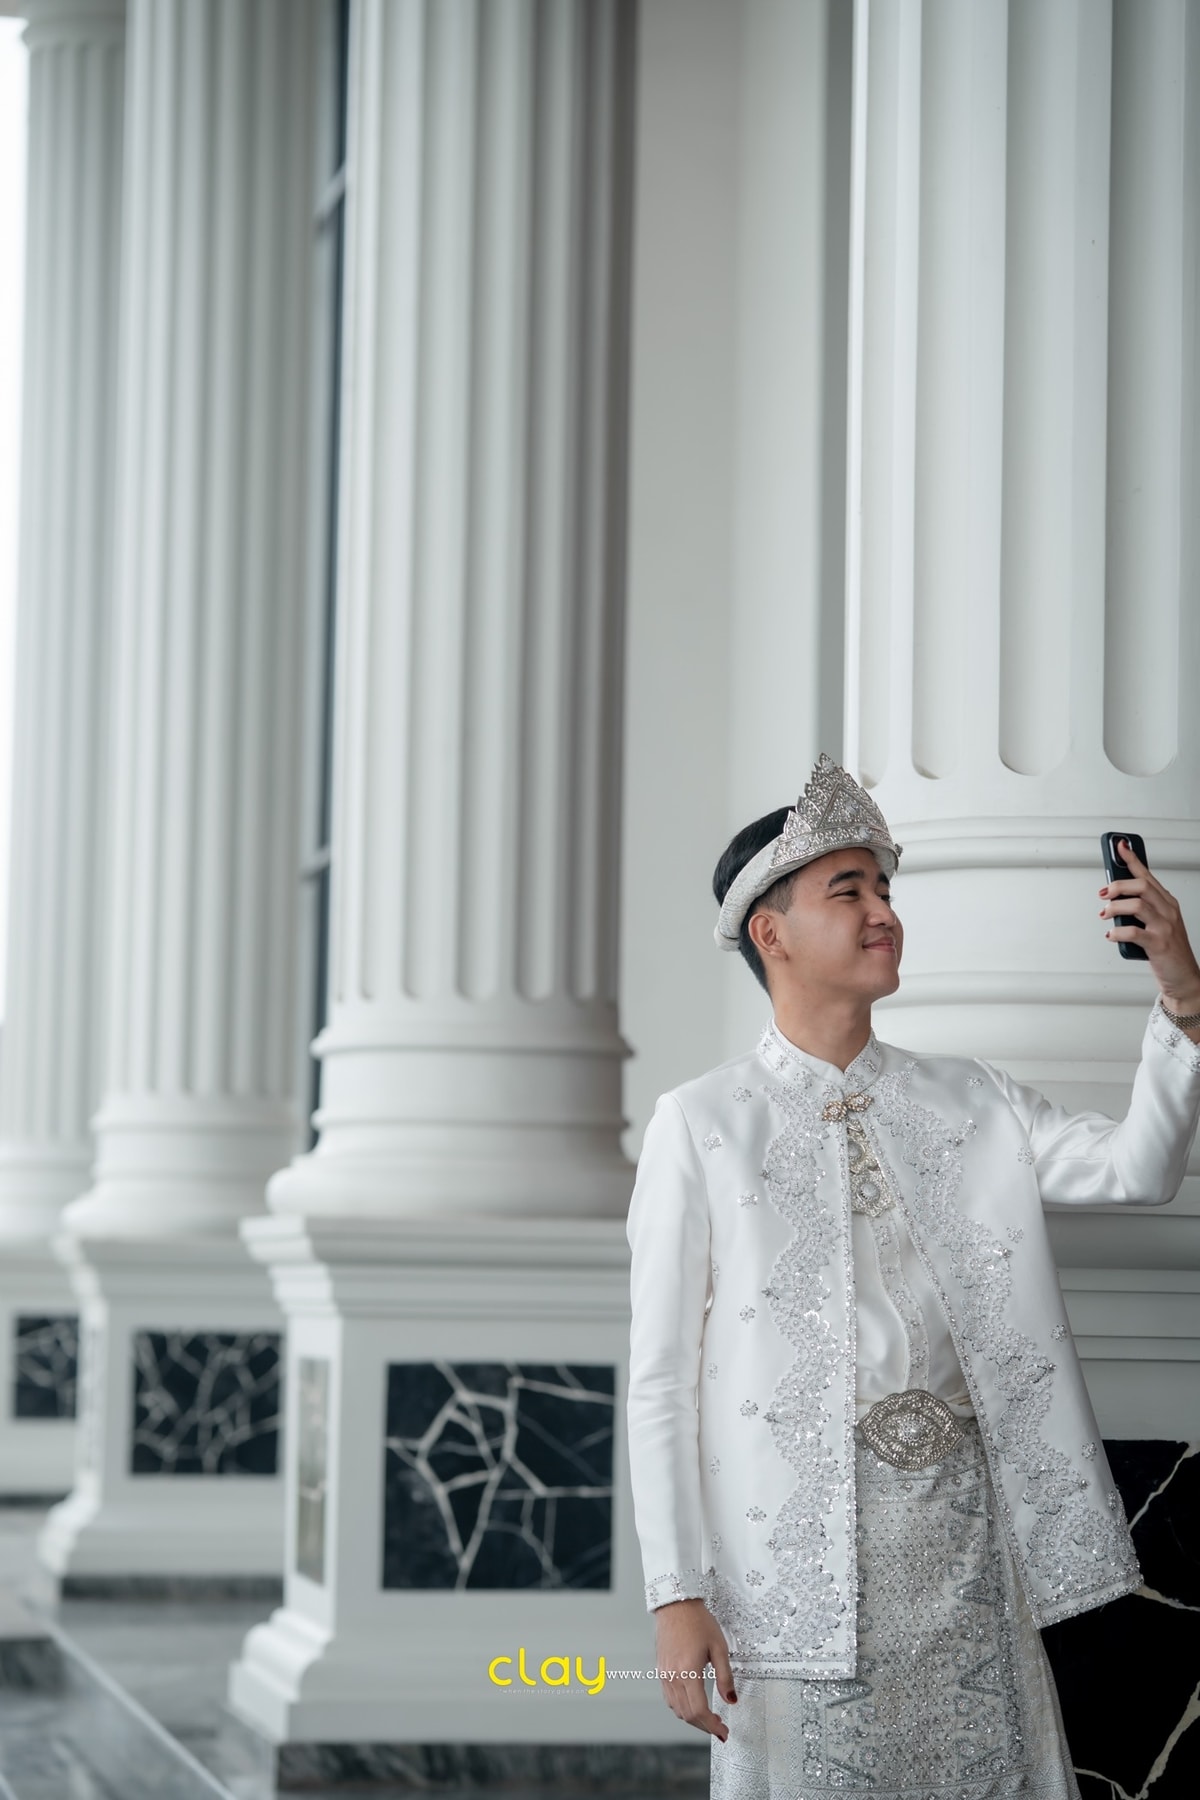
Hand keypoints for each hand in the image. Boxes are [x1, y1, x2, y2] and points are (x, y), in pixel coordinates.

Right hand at [653, 1597, 735, 1741]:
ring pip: (676, 1709)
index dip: (712, 1726)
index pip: (699, 1710)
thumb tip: (731, 1700)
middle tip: (720, 1728)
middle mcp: (673, 1677)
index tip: (724, 1732)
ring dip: (693, 1718)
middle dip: (705, 1726)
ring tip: (709, 1717)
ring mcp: (664, 1674)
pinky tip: (693, 1703)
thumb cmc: (698, 1621)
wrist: (676, 1605)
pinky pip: (670, 1698)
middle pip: (687, 1714)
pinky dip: (682, 1708)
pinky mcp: (661, 1670)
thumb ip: (725, 1676)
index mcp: (688, 1672)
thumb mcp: (719, 1647)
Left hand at [1100, 839, 1199, 1024]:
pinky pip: (1134, 933)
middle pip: (1141, 886)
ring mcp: (1165, 927)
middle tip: (1104, 894)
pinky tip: (1111, 935)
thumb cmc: (1167, 950)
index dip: (1133, 859)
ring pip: (1137, 905)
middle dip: (1118, 886)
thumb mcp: (1157, 924)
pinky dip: (1118, 932)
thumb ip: (1140, 910)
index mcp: (1167, 903)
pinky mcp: (1159, 945)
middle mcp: (1168, 912)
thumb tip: (1114, 898)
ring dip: (1115, 908)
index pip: (1148, 875)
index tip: (1119, 846)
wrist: (1184, 978)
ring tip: (1105, 915)